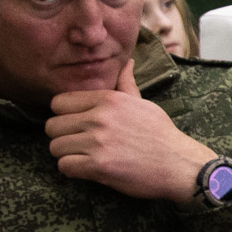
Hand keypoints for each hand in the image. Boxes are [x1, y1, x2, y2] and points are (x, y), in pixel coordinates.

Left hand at [45, 61, 210, 202]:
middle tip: (79, 143)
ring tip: (84, 156)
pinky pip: (64, 166)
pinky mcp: (98, 166)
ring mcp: (98, 142)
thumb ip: (126, 84)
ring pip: (55, 147)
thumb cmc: (160, 134)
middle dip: (62, 136)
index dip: (64, 115)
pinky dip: (73, 169)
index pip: (59, 102)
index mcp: (109, 99)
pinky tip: (88, 168)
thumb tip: (128, 62)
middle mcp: (100, 118)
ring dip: (67, 154)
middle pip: (52, 126)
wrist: (178, 164)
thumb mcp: (143, 104)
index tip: (77, 124)